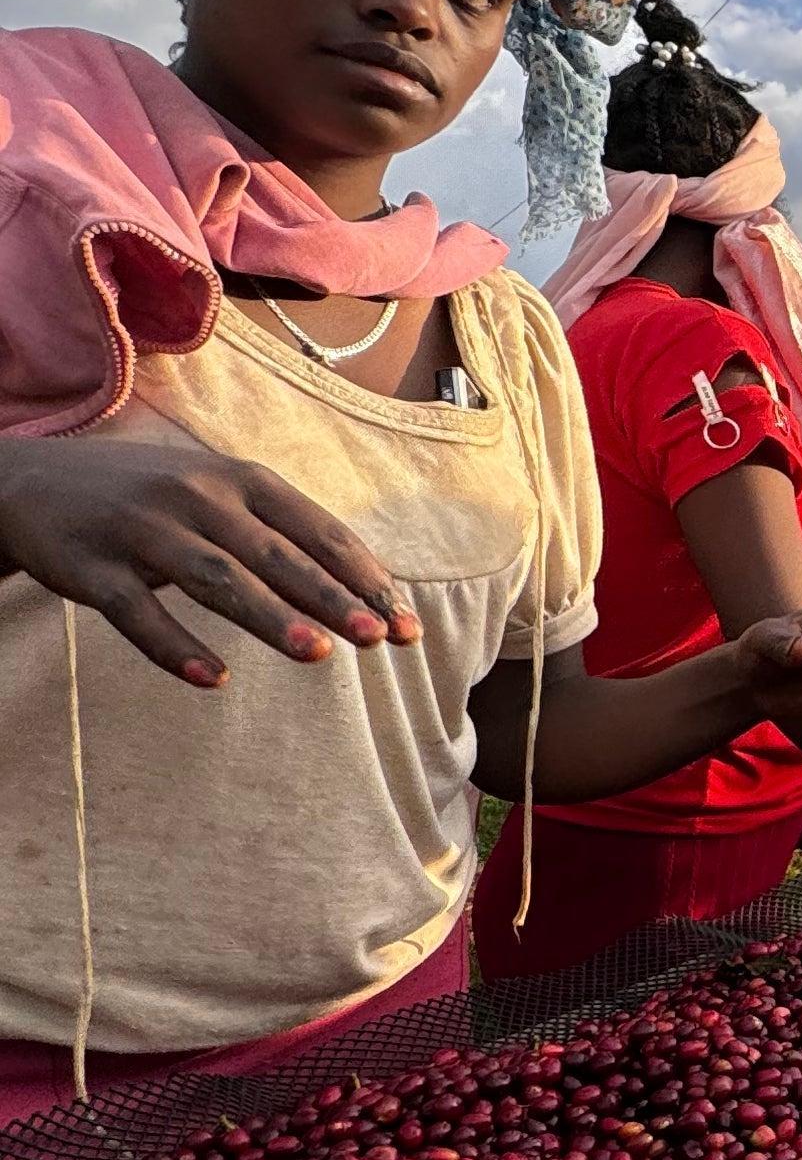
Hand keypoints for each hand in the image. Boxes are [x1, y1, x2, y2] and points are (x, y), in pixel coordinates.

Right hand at [0, 430, 415, 686]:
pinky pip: (137, 612)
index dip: (365, 577)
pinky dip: (174, 646)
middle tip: (382, 639)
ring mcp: (143, 530)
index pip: (317, 530)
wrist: (31, 481)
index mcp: (238, 480)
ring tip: (319, 656)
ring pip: (217, 578)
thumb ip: (279, 536)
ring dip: (271, 618)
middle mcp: (196, 496)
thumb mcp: (217, 497)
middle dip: (334, 599)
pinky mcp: (93, 567)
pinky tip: (213, 679)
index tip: (407, 623)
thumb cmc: (150, 499)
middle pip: (277, 555)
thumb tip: (357, 592)